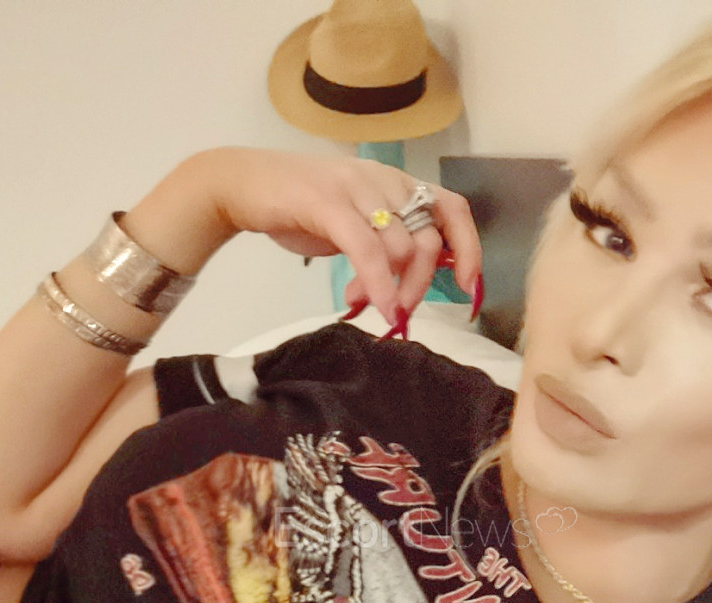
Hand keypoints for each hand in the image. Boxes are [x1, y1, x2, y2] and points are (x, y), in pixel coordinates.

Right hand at [188, 148, 481, 324]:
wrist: (243, 185)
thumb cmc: (300, 208)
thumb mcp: (356, 225)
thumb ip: (385, 248)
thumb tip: (407, 288)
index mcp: (397, 184)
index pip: (452, 209)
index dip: (469, 248)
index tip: (467, 287)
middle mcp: (385, 180)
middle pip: (429, 239)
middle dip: (421, 285)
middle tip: (400, 312)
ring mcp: (357, 187)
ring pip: (402, 247)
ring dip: (394, 289)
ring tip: (369, 306)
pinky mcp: (328, 201)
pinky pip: (366, 248)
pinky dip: (376, 282)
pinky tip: (374, 306)